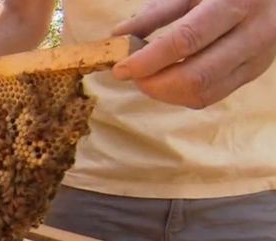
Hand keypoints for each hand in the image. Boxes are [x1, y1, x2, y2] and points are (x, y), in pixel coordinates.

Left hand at [112, 0, 275, 108]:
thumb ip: (155, 13)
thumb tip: (118, 36)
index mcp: (235, 2)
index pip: (186, 41)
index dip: (149, 60)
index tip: (121, 68)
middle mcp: (254, 33)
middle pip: (196, 76)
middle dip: (155, 84)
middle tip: (133, 76)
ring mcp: (258, 58)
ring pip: (203, 93)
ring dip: (166, 93)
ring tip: (147, 78)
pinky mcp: (254, 73)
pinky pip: (212, 95)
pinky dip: (182, 95)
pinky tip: (167, 81)